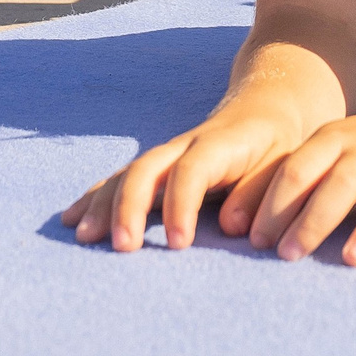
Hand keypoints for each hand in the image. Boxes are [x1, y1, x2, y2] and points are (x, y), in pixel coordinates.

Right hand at [61, 108, 309, 253]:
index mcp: (219, 145)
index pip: (191, 171)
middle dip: (128, 207)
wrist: (266, 106)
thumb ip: (258, 190)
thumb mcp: (282, 163)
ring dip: (102, 205)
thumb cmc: (277, 145)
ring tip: (83, 237)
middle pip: (146, 169)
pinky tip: (73, 220)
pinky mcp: (156, 167)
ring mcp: (166, 155)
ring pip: (126, 174)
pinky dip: (96, 199)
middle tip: (123, 248)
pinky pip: (120, 180)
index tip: (178, 244)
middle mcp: (185, 146)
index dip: (180, 205)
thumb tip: (232, 224)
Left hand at [243, 108, 355, 266]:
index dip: (275, 204)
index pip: (298, 169)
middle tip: (288, 256)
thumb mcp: (324, 153)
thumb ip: (286, 184)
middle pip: (340, 183)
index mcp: (334, 142)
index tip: (256, 240)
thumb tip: (233, 226)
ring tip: (350, 260)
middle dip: (313, 220)